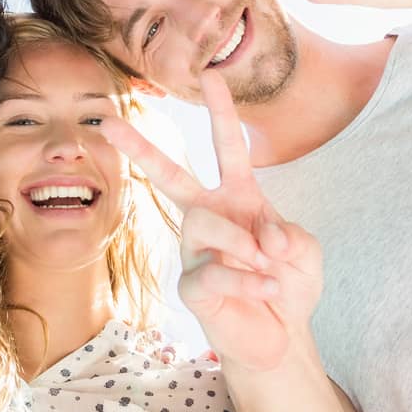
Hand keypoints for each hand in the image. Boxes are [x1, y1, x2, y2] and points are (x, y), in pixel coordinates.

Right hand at [103, 72, 321, 371]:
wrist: (283, 337)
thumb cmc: (289, 284)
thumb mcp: (303, 251)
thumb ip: (289, 235)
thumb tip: (262, 239)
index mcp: (237, 196)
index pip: (227, 146)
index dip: (220, 110)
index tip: (210, 74)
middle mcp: (207, 216)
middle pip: (169, 175)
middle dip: (139, 147)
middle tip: (108, 121)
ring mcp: (194, 251)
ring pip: (203, 224)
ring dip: (242, 243)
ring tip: (268, 266)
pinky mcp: (191, 287)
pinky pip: (212, 274)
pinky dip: (247, 281)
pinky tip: (264, 290)